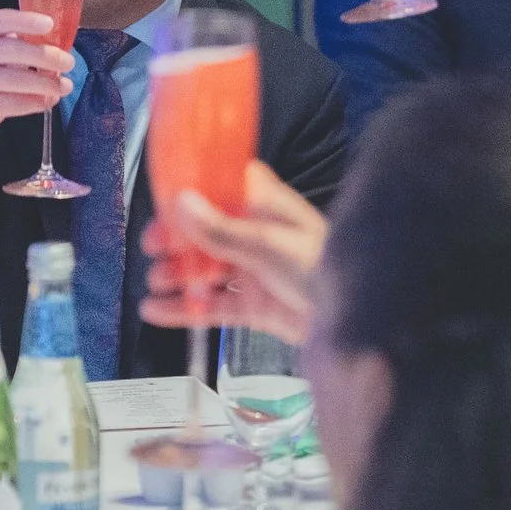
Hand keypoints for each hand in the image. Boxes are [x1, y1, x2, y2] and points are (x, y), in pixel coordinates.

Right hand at [0, 8, 76, 168]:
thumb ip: (21, 39)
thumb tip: (61, 46)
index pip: (0, 20)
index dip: (25, 21)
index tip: (50, 23)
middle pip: (12, 50)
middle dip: (45, 56)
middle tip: (69, 61)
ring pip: (16, 80)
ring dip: (46, 83)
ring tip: (66, 85)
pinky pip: (16, 104)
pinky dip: (37, 102)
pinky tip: (50, 99)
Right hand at [138, 162, 327, 342]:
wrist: (356, 324)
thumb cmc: (324, 271)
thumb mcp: (268, 245)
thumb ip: (221, 230)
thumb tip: (183, 203)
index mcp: (268, 208)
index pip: (227, 185)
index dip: (195, 188)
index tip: (165, 194)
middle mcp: (261, 236)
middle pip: (210, 230)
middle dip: (178, 237)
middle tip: (154, 245)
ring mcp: (257, 273)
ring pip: (208, 269)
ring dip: (179, 273)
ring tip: (156, 280)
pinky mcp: (256, 307)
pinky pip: (213, 306)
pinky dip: (185, 309)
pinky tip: (157, 310)